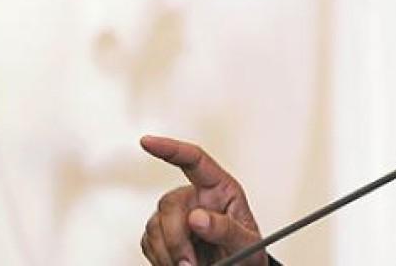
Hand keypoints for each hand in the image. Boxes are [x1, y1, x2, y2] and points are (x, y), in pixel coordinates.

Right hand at [140, 135, 268, 265]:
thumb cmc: (248, 254)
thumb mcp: (247, 242)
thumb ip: (226, 229)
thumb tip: (198, 218)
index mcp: (220, 189)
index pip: (194, 160)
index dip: (171, 148)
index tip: (147, 142)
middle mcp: (196, 198)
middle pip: (170, 203)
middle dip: (175, 237)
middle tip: (188, 264)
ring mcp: (178, 216)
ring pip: (155, 225)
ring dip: (168, 252)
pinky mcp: (162, 236)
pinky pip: (148, 241)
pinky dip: (160, 258)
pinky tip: (177, 263)